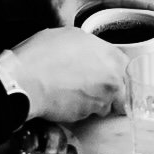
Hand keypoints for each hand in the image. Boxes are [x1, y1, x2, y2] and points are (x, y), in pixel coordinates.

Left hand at [1, 0, 153, 50]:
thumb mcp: (58, 7)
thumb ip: (68, 25)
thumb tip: (76, 46)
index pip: (144, 6)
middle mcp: (111, 8)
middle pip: (146, 21)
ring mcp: (103, 20)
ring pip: (136, 32)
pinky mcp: (94, 31)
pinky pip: (119, 41)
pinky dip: (134, 50)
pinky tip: (142, 64)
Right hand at [3, 27, 127, 123]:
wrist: (25, 81)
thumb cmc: (45, 53)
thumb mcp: (72, 35)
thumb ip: (91, 47)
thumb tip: (91, 53)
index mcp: (112, 58)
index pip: (127, 68)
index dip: (118, 70)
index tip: (111, 72)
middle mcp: (111, 82)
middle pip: (121, 90)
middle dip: (111, 90)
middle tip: (94, 84)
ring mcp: (97, 102)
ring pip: (104, 105)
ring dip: (95, 101)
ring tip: (76, 90)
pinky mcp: (82, 117)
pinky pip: (86, 113)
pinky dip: (79, 109)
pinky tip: (65, 99)